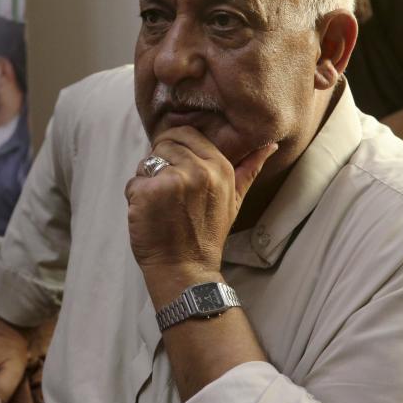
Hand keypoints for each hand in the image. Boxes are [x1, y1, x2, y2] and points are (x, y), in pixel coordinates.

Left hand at [125, 127, 276, 279]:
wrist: (186, 269)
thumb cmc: (207, 235)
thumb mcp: (234, 200)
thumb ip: (249, 169)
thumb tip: (269, 144)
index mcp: (219, 167)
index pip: (186, 133)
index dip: (175, 149)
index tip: (177, 172)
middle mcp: (197, 170)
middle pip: (164, 144)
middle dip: (160, 164)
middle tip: (170, 194)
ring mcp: (172, 180)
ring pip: (146, 163)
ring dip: (147, 182)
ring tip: (162, 207)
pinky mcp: (148, 193)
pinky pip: (133, 183)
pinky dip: (135, 198)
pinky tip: (150, 216)